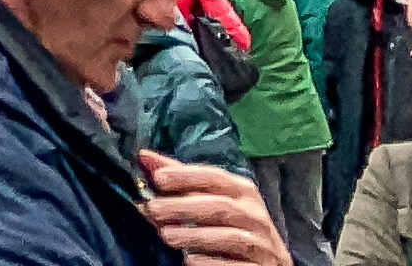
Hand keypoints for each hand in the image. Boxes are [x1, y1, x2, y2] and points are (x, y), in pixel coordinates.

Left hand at [139, 154, 286, 265]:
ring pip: (230, 237)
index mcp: (243, 192)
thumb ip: (180, 181)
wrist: (267, 264)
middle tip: (153, 210)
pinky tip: (190, 261)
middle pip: (220, 207)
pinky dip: (212, 263)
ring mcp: (262, 245)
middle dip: (183, 207)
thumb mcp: (211, 199)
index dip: (186, 176)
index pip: (215, 177)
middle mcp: (256, 215)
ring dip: (194, 236)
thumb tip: (144, 157)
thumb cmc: (232, 225)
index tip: (158, 178)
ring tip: (166, 236)